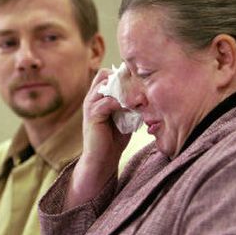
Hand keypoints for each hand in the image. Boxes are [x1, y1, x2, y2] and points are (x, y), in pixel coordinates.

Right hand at [64, 69, 131, 209]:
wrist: (101, 161)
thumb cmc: (113, 139)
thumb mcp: (124, 117)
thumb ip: (129, 104)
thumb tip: (145, 92)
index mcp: (97, 96)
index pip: (107, 74)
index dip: (122, 75)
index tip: (138, 83)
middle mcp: (91, 98)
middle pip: (105, 74)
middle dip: (122, 79)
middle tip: (138, 89)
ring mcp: (90, 105)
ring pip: (106, 85)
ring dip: (123, 90)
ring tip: (137, 100)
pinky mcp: (92, 116)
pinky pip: (107, 102)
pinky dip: (121, 104)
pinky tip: (131, 110)